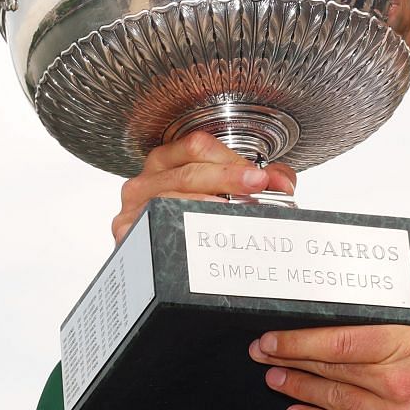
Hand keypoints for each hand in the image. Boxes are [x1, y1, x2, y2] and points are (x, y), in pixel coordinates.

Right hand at [111, 132, 296, 242]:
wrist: (155, 262)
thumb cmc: (190, 218)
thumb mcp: (222, 191)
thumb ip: (258, 180)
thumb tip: (283, 181)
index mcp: (168, 160)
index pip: (198, 147)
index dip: (233, 160)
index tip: (262, 176)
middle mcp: (147, 179)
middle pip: (188, 172)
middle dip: (228, 178)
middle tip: (257, 186)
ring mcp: (134, 206)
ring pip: (171, 198)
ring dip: (207, 205)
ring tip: (235, 212)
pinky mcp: (126, 232)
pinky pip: (153, 225)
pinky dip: (180, 228)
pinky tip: (201, 233)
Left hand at [249, 325, 409, 409]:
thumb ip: (409, 337)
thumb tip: (368, 330)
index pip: (341, 343)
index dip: (300, 341)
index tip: (274, 336)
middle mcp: (398, 387)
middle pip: (330, 372)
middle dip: (291, 361)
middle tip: (263, 354)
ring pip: (332, 404)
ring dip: (298, 391)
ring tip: (276, 381)